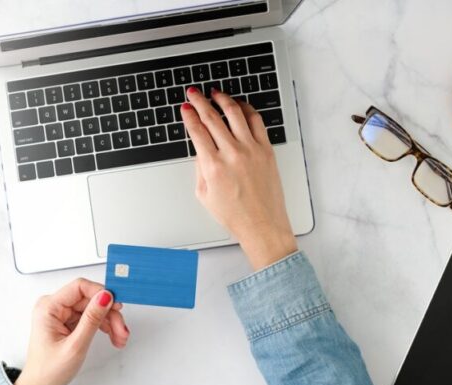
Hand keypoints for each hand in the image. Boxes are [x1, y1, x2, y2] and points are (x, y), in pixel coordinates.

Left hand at [13, 278, 129, 384]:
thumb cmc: (48, 370)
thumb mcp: (75, 345)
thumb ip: (92, 319)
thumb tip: (105, 297)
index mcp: (49, 308)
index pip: (80, 287)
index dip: (101, 293)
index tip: (117, 304)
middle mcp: (53, 307)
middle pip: (90, 299)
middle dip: (109, 314)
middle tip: (122, 330)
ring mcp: (60, 314)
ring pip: (93, 308)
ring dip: (109, 322)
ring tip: (119, 338)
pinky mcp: (67, 321)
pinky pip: (89, 317)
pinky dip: (103, 326)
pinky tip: (112, 336)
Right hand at [181, 87, 296, 269]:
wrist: (262, 225)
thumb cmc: (234, 215)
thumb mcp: (204, 194)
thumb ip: (199, 167)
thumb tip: (200, 148)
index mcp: (213, 166)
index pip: (196, 131)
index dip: (188, 115)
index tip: (185, 107)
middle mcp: (232, 154)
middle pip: (212, 117)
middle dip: (199, 101)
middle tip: (194, 93)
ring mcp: (251, 150)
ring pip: (235, 113)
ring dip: (223, 99)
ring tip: (215, 93)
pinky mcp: (266, 150)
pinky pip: (256, 121)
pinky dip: (246, 109)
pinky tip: (239, 105)